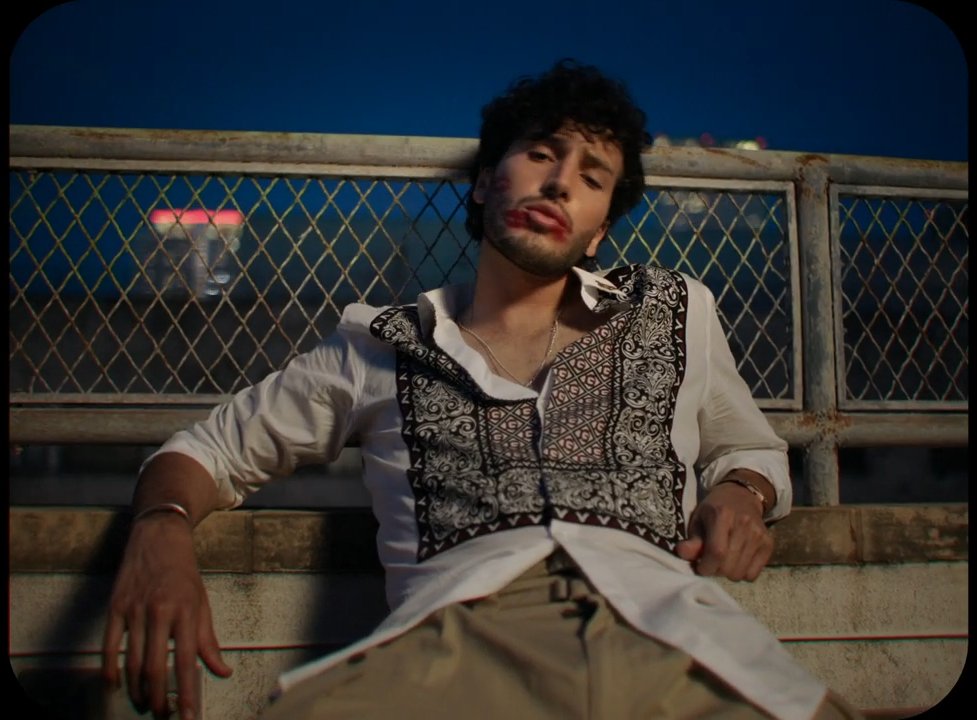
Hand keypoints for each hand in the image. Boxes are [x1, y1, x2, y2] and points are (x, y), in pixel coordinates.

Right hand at [102, 513, 231, 718]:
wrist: (159, 537)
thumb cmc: (184, 574)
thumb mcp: (202, 604)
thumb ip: (209, 642)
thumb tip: (222, 672)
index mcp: (187, 612)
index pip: (187, 661)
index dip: (187, 694)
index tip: (187, 717)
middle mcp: (160, 612)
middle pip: (156, 668)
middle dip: (158, 699)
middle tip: (163, 715)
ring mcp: (135, 609)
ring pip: (132, 662)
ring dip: (137, 690)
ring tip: (144, 704)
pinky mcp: (115, 606)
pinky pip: (109, 646)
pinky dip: (110, 671)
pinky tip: (116, 687)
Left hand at [675, 482, 773, 581]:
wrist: (741, 496)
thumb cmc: (714, 509)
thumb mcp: (698, 519)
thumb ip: (692, 539)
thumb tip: (682, 553)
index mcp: (722, 515)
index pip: (716, 551)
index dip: (706, 567)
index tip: (700, 567)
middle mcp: (744, 524)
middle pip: (729, 566)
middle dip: (715, 571)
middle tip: (711, 562)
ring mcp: (759, 535)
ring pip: (740, 573)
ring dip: (728, 573)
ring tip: (723, 560)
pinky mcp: (769, 544)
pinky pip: (753, 574)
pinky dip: (742, 573)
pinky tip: (736, 560)